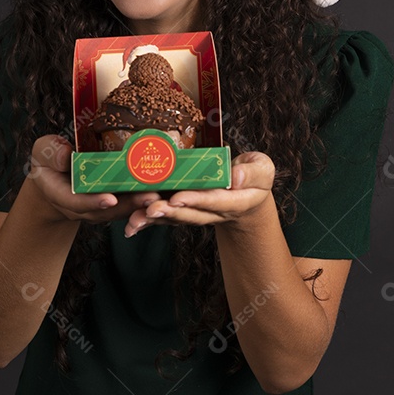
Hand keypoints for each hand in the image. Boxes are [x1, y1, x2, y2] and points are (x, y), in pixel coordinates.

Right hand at [27, 135, 162, 223]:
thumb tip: (66, 155)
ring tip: (161, 194)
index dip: (93, 202)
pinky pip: (129, 205)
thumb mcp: (43, 152)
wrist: (56, 177)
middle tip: (148, 197)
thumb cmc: (49, 160)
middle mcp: (82, 207)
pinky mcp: (113, 204)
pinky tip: (164, 191)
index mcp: (61, 195)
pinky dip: (145, 199)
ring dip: (141, 204)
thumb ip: (51, 153)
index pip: (77, 202)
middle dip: (128, 205)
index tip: (109, 199)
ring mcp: (99, 208)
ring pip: (121, 211)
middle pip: (106, 211)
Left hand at [123, 151, 275, 236]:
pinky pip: (166, 219)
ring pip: (175, 219)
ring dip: (155, 220)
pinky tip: (131, 225)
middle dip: (170, 212)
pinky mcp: (185, 212)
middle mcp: (213, 212)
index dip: (196, 200)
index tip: (179, 197)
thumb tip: (236, 178)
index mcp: (234, 202)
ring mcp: (198, 214)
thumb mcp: (262, 169)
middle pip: (190, 215)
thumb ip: (253, 172)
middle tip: (151, 209)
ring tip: (136, 219)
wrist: (247, 196)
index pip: (214, 202)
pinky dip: (148, 222)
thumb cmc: (253, 178)